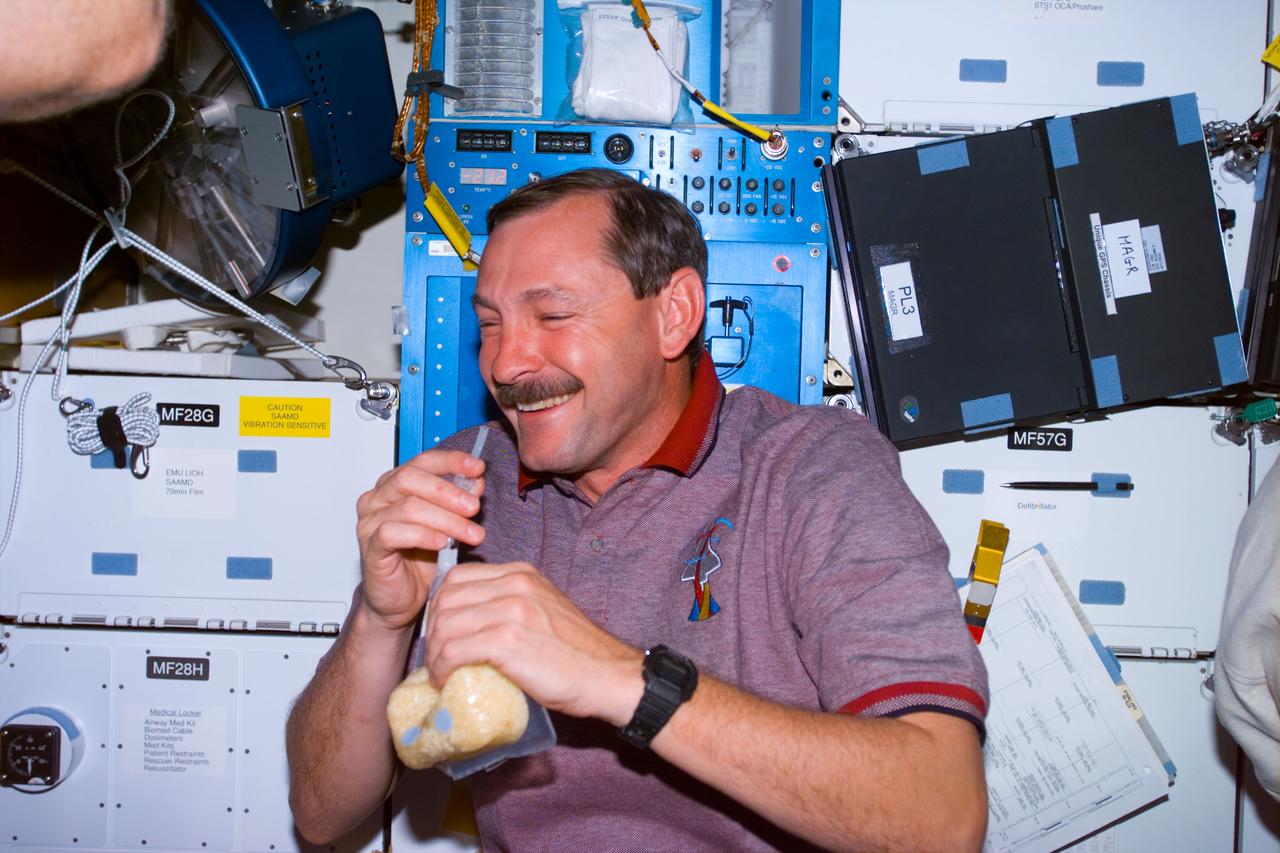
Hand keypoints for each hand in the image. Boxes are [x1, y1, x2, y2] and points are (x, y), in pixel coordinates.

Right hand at [354, 450, 487, 633]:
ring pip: (408, 507)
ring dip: (446, 519)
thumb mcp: (447, 525)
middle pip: (411, 479)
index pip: (422, 461)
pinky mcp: (370, 548)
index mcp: (394, 486)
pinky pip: (394, 533)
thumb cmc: (419, 562)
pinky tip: (443, 543)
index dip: (451, 462)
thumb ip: (459, 501)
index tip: (477, 468)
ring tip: (471, 534)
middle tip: (474, 507)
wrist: (400, 601)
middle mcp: (377, 499)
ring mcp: (370, 523)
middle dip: (448, 491)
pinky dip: (424, 536)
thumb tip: (476, 482)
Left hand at [424, 562, 644, 724]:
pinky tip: (445, 680)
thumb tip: (472, 625)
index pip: (459, 577)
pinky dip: (441, 668)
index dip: (441, 605)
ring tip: (439, 673)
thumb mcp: (544, 611)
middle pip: (446, 598)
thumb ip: (512, 606)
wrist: (608, 675)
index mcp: (522, 574)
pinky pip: (453, 650)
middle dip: (433, 630)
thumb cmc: (577, 653)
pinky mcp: (507, 641)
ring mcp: (511, 610)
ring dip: (434, 653)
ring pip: (446, 624)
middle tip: (436, 657)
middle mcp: (515, 584)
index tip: (442, 633)